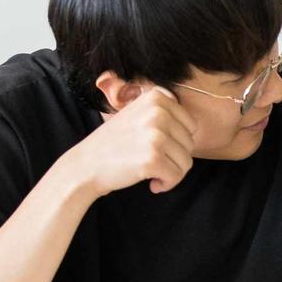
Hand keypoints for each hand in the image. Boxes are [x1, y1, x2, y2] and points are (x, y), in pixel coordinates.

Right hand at [64, 86, 198, 196]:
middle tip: (150, 161)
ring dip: (170, 172)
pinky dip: (166, 184)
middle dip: (173, 158)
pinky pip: (176, 176)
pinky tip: (151, 183)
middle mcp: (158, 112)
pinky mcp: (153, 158)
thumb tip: (196, 124)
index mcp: (157, 97)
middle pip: (190, 143)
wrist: (85, 165)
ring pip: (186, 161)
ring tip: (149, 170)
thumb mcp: (138, 113)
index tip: (155, 146)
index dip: (176, 142)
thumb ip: (164, 112)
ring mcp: (155, 135)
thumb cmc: (115, 143)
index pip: (191, 125)